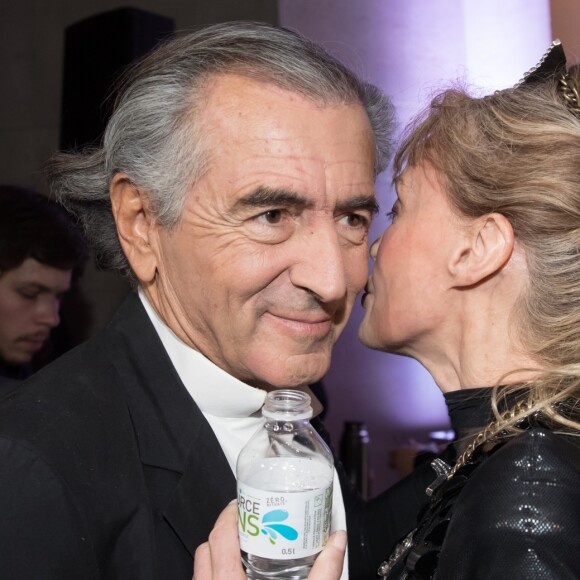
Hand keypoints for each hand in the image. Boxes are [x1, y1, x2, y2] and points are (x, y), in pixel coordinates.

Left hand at [193, 501, 346, 579]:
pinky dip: (214, 574)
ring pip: (200, 567)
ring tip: (242, 550)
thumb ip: (324, 572)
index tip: (243, 505)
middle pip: (206, 548)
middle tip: (248, 525)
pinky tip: (237, 576)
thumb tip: (337, 541)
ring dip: (217, 553)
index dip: (229, 515)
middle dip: (224, 531)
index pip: (219, 536)